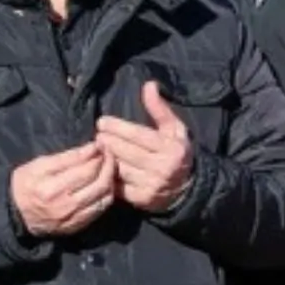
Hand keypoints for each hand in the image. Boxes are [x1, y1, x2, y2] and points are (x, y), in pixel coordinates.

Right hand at [13, 141, 119, 238]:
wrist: (16, 215)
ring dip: (111, 177)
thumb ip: (65, 157)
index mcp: (49, 187)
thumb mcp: (37, 165)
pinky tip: (105, 183)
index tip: (100, 144)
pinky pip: (102, 207)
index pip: (82, 166)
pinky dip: (107, 192)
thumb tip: (92, 148)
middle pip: (98, 180)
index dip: (95, 153)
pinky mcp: (79, 224)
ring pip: (104, 194)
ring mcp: (73, 216)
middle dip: (108, 163)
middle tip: (109, 153)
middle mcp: (63, 203)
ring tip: (109, 166)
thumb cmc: (25, 185)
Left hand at [91, 84, 195, 215]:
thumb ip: (159, 108)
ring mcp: (151, 185)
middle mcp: (162, 167)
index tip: (102, 122)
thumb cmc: (176, 152)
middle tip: (98, 135)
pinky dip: (107, 174)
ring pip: (117, 167)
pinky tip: (104, 166)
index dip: (116, 127)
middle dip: (106, 141)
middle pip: (123, 151)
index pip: (136, 135)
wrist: (186, 188)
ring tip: (100, 149)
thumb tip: (149, 85)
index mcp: (171, 148)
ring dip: (104, 157)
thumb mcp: (174, 129)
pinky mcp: (141, 198)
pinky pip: (116, 184)